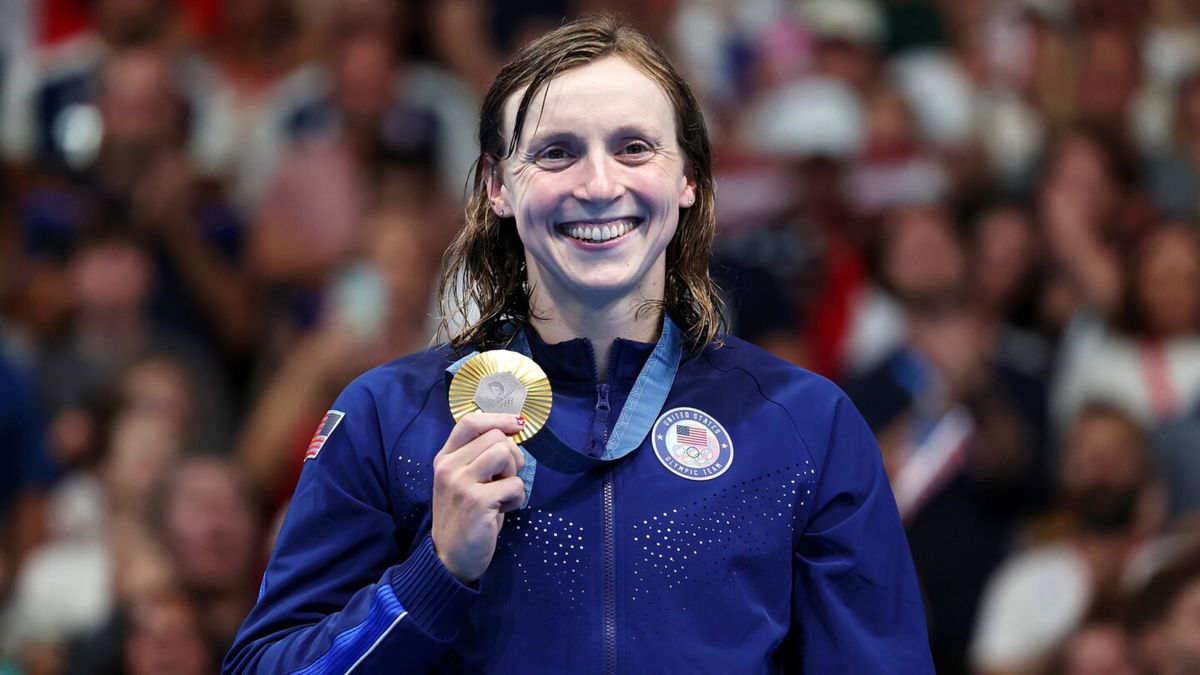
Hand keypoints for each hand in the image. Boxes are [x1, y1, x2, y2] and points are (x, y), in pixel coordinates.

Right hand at [431, 413, 526, 583]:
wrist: (450, 558)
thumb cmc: (466, 518)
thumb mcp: (465, 481)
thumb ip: (479, 456)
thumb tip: (512, 430)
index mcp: (445, 458)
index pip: (470, 422)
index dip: (497, 418)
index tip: (516, 424)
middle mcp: (448, 467)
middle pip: (495, 436)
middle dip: (512, 456)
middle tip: (505, 479)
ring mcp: (460, 483)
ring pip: (505, 453)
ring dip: (514, 475)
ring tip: (502, 494)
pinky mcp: (476, 500)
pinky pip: (514, 484)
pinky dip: (517, 498)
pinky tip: (502, 510)